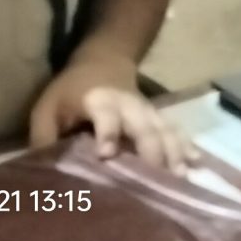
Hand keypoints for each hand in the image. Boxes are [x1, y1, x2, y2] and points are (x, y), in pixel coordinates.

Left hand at [28, 52, 196, 173]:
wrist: (103, 61)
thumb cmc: (70, 90)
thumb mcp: (47, 108)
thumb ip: (45, 138)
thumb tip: (44, 172)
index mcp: (99, 100)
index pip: (106, 116)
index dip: (108, 133)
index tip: (106, 155)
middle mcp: (129, 105)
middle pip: (144, 126)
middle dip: (151, 151)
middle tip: (156, 179)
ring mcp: (148, 111)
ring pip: (165, 129)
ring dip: (174, 152)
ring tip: (179, 178)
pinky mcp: (159, 117)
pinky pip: (176, 131)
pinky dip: (187, 147)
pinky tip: (196, 165)